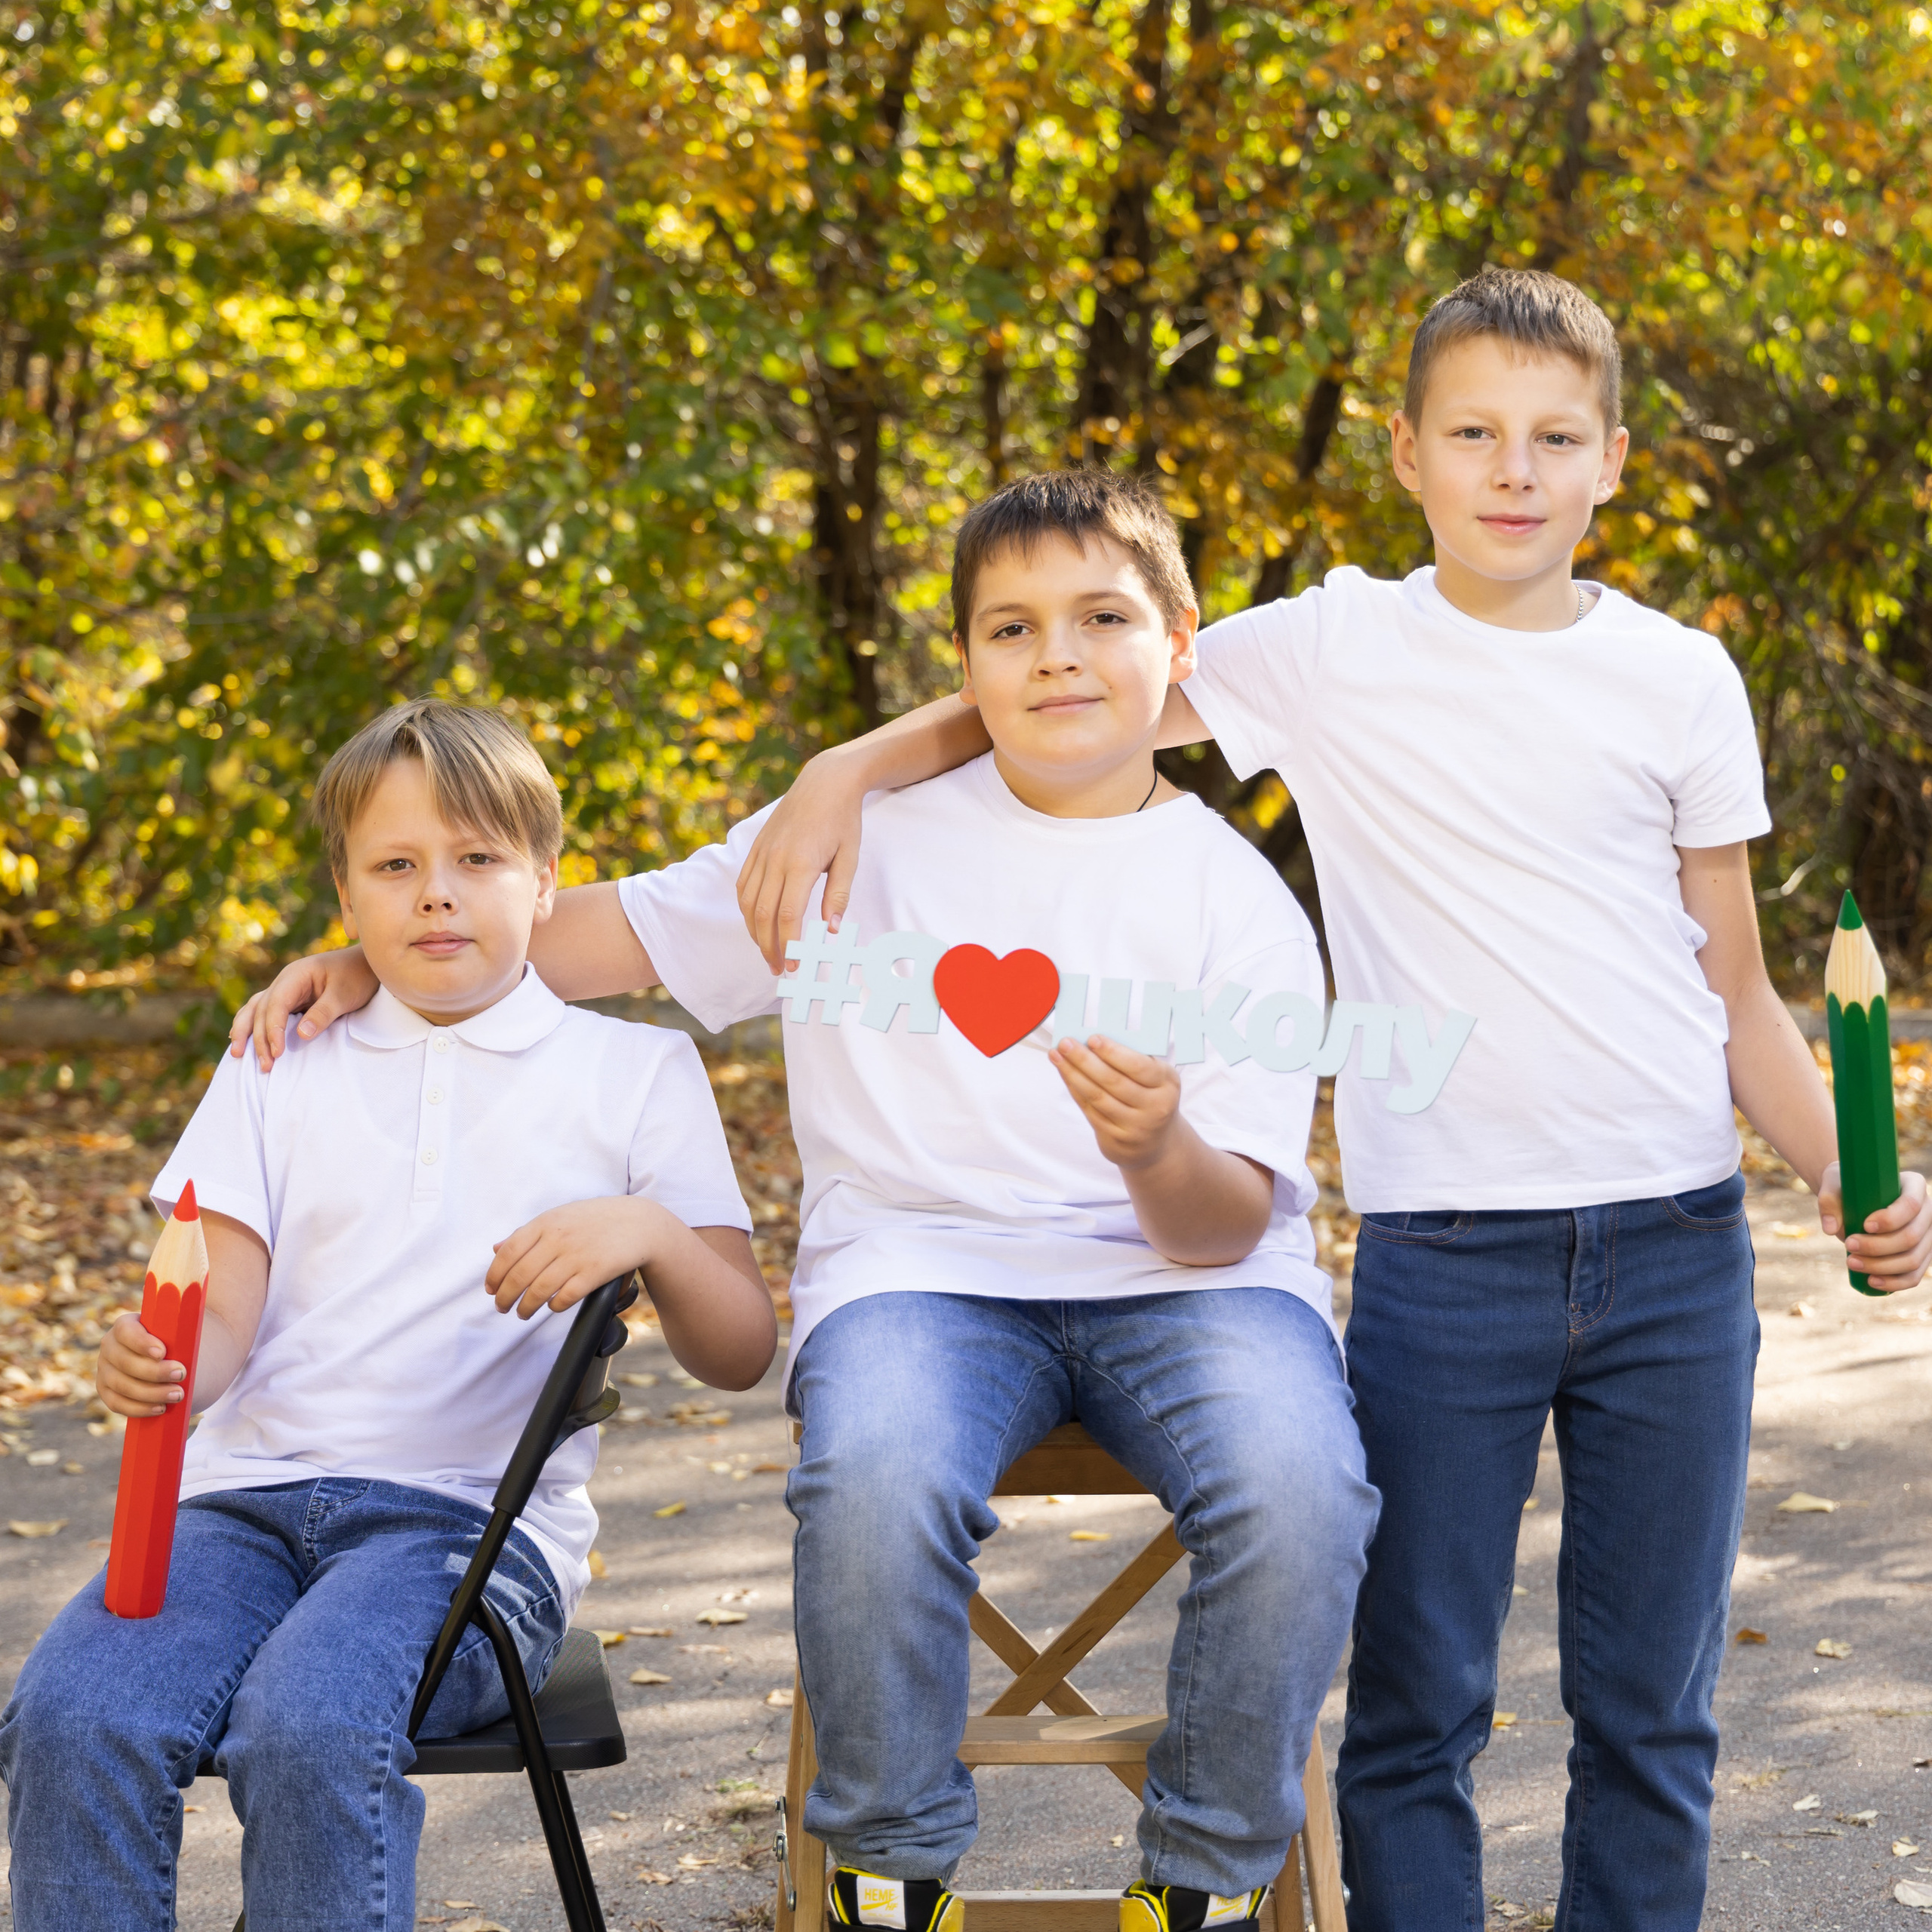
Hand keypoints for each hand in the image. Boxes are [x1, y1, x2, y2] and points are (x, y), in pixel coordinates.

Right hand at [95, 1313, 186, 1418]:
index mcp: (125, 1326)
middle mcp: (110, 1347)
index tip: (163, 1352)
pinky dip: (139, 1408)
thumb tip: (208, 1292)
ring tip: (177, 1394)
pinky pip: (117, 1404)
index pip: (125, 1331)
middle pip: (125, 1362)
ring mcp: (105, 1371)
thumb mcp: (184, 1324)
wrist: (171, 1362)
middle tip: (181, 1374)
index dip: (141, 1342)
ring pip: (122, 1385)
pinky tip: (160, 1408)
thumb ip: (189, 1315)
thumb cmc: (178, 1339)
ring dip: (151, 1393)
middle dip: (155, 1372)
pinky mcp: (106, 1392)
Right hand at [227, 946, 379, 1071]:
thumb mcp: (344, 995)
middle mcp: (284, 981)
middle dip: (260, 1039)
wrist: (366, 964)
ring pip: (256, 1010)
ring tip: (237, 1055)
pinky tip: (241, 1040)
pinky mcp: (290, 999)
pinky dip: (252, 1025)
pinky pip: (264, 1012)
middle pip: (262, 1010)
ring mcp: (284, 990)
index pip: (276, 1004)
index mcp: (296, 975)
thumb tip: (301, 1035)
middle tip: (266, 1066)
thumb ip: (323, 1013)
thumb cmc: (357, 976)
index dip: (273, 1029)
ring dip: (246, 1032)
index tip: (278, 1052)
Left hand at [486, 1197, 659, 1319]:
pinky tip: (552, 1306)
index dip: (494, 1275)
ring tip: (522, 1314)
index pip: (508, 1253)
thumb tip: (496, 1249)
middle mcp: (559, 1238)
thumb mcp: (561, 1217)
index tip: (491, 1289)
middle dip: (505, 1297)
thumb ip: (529, 1233)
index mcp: (547, 1222)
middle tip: (502, 1307)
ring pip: (539, 1291)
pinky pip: (565, 1297)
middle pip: (519, 1276)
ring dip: (526, 1307)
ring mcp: (577, 1256)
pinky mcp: (595, 1273)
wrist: (641, 1223)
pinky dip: (554, 1306)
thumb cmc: (598, 1220)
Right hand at [736, 751, 864, 973]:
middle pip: (763, 915)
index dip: (789, 945)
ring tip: (767, 952)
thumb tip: (832, 931)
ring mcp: (761, 853)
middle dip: (768, 947)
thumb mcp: (850, 856)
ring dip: (754, 932)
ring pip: (748, 903)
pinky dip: (747, 910)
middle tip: (779, 969)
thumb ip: (839, 894)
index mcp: (801, 863)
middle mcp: (775, 859)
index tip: (796, 966)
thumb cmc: (843, 820)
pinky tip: (756, 924)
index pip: (788, 916)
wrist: (824, 782)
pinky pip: (743, 885)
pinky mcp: (755, 849)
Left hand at [1049, 1035, 1181, 1168]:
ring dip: (1073, 1074)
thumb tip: (1093, 1040)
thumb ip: (1132, 1060)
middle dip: (1085, 1060)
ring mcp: (1136, 1127)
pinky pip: (1090, 1111)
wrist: (1155, 1142)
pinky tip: (1066, 1075)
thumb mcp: (1155, 1078)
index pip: (1138, 1066)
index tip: (1092, 1038)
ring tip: (1057, 1056)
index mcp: (1167, 1084)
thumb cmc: (1150, 1096)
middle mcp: (1155, 1107)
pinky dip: (1075, 1090)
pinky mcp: (1117, 1140)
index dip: (1113, 1053)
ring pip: (1097, 1097)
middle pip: (1113, 1081)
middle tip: (1065, 1043)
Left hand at [1818, 1163, 1931, 1291]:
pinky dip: (1894, 1282)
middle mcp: (1927, 1210)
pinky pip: (1914, 1275)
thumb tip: (1831, 1229)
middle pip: (1912, 1237)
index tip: (1864, 1225)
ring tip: (1852, 1262)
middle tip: (1849, 1245)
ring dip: (1882, 1266)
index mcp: (1913, 1185)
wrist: (1852, 1198)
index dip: (1891, 1219)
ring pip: (1913, 1260)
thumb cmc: (1847, 1187)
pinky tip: (1872, 1281)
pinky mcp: (1921, 1255)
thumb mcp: (1834, 1183)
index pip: (1911, 1205)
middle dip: (1879, 1247)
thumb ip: (1829, 1201)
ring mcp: (1927, 1235)